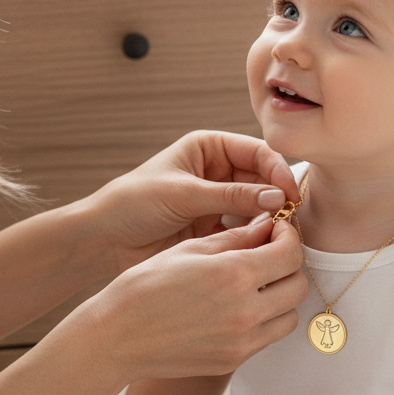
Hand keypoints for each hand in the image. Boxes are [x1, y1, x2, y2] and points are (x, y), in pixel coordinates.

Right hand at [72, 213, 306, 381]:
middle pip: (298, 285)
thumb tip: (268, 224)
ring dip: (282, 295)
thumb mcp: (191, 249)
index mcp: (235, 275)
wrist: (116, 337)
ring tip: (257, 282)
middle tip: (269, 253)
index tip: (275, 229)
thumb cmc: (146, 285)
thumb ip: (237, 237)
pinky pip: (268, 337)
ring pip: (290, 316)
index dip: (288, 235)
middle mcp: (245, 311)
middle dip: (289, 265)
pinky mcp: (233, 361)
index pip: (291, 253)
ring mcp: (242, 341)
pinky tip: (241, 305)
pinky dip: (266, 319)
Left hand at [84, 131, 299, 273]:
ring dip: (268, 218)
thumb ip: (232, 196)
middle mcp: (218, 171)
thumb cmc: (133, 203)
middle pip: (262, 179)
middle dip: (276, 196)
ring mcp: (218, 201)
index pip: (256, 152)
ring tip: (277, 234)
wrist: (103, 240)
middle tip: (289, 218)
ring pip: (257, 206)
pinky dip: (255, 237)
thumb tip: (277, 197)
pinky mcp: (214, 228)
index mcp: (209, 148)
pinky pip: (244, 230)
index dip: (277, 171)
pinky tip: (261, 246)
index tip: (289, 193)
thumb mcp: (184, 194)